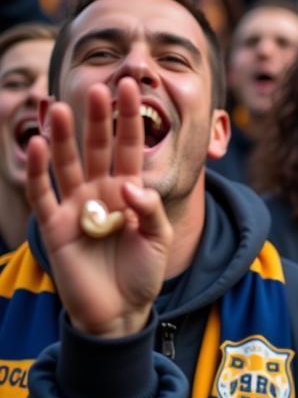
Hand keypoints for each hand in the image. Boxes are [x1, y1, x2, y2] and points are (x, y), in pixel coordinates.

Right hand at [25, 79, 172, 337]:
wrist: (120, 310)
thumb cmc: (143, 273)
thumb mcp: (159, 240)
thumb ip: (150, 209)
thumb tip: (130, 184)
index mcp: (130, 191)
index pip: (131, 147)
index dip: (131, 119)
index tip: (135, 87)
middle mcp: (101, 192)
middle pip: (97, 148)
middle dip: (97, 120)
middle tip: (96, 88)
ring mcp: (76, 206)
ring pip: (67, 164)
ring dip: (63, 137)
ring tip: (60, 107)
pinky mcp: (55, 225)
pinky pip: (44, 194)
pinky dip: (39, 171)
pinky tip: (38, 145)